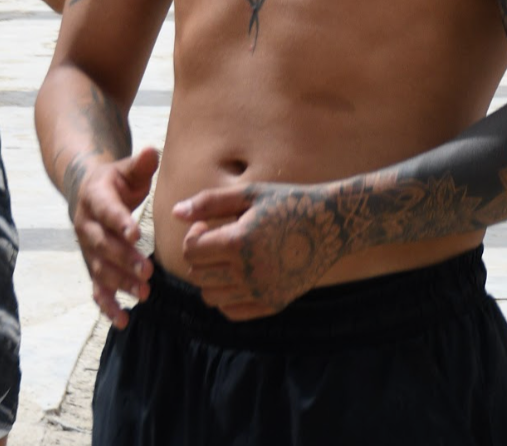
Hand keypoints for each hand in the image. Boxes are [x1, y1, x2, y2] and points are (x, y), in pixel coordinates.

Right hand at [70, 146, 158, 328]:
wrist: (87, 192)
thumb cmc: (117, 180)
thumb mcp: (127, 168)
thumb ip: (141, 163)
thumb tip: (151, 150)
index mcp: (95, 197)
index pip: (106, 211)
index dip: (119, 222)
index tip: (135, 235)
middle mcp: (86, 225)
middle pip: (102, 245)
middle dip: (124, 260)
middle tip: (148, 272)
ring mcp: (87, 248)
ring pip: (100, 269)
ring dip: (120, 283)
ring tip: (144, 294)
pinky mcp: (92, 265)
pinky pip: (96, 288)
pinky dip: (107, 306)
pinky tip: (123, 321)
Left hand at [175, 181, 341, 320]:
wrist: (331, 225)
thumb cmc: (286, 202)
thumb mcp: (248, 194)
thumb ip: (208, 203)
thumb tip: (175, 213)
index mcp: (238, 242)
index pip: (191, 251)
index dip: (193, 235)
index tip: (206, 224)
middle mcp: (248, 273)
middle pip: (198, 276)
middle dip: (199, 256)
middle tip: (216, 238)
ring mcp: (261, 292)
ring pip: (211, 297)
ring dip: (210, 278)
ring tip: (227, 257)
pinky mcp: (273, 304)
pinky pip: (232, 312)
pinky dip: (226, 296)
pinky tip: (238, 274)